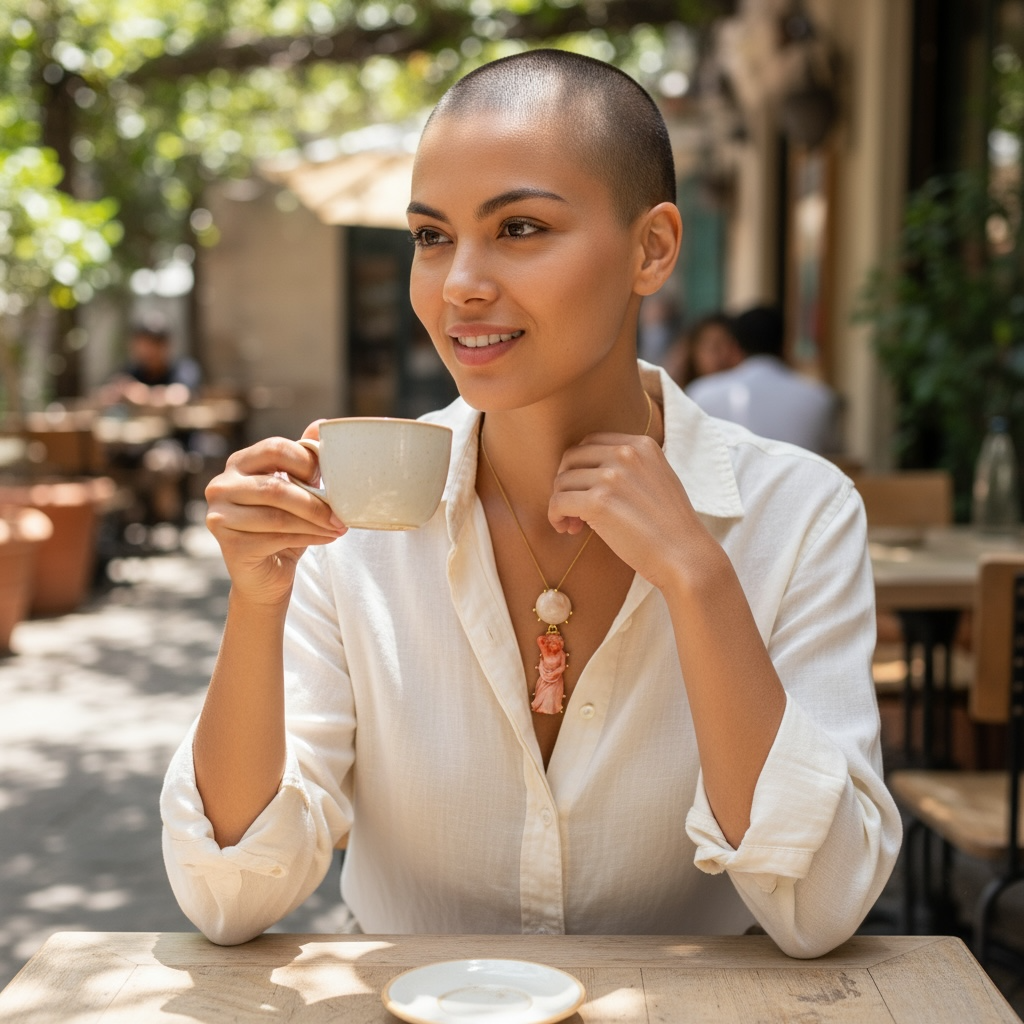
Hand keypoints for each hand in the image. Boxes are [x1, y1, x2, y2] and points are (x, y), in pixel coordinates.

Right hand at [205, 420, 345, 606]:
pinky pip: (277, 537)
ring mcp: (219, 515)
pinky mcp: (228, 544)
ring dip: (315, 522)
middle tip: (342, 514)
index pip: (275, 448)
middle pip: (276, 487)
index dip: (306, 462)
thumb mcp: (296, 489)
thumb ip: (304, 458)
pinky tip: (326, 538)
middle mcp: (221, 485)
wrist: (265, 574)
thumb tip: (323, 423)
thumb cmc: (282, 526)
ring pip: (278, 515)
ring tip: (339, 528)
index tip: (327, 479)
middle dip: (315, 502)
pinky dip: (309, 538)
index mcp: (239, 463)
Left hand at [548, 433, 710, 591]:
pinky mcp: (598, 502)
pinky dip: (555, 516)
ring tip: (574, 524)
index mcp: (640, 444)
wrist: (685, 556)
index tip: (585, 490)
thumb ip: (629, 467)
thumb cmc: (670, 527)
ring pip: (562, 481)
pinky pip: (558, 502)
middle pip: (571, 458)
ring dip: (561, 503)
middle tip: (574, 510)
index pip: (590, 443)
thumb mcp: (657, 479)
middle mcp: (625, 453)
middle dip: (567, 482)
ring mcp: (611, 476)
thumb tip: (586, 473)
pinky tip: (566, 529)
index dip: (581, 467)